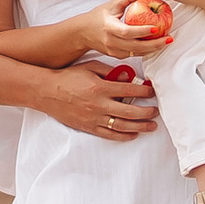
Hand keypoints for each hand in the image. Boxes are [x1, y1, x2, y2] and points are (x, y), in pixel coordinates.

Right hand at [40, 60, 160, 141]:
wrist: (47, 92)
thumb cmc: (69, 77)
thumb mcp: (90, 67)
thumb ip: (110, 71)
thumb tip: (128, 76)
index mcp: (101, 87)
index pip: (129, 90)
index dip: (144, 92)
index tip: (152, 92)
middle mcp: (99, 105)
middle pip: (130, 111)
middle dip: (147, 112)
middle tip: (156, 111)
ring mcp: (94, 118)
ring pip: (122, 126)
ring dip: (140, 127)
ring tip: (152, 126)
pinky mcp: (88, 127)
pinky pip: (109, 135)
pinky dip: (123, 136)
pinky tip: (134, 134)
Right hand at [96, 0, 165, 56]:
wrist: (83, 33)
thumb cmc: (98, 16)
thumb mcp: (112, 4)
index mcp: (109, 28)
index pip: (127, 32)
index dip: (142, 31)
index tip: (156, 28)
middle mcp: (112, 42)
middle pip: (136, 46)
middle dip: (154, 44)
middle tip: (169, 38)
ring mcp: (114, 51)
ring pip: (137, 52)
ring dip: (153, 48)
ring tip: (167, 41)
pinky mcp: (117, 56)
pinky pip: (134, 54)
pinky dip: (146, 50)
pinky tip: (156, 44)